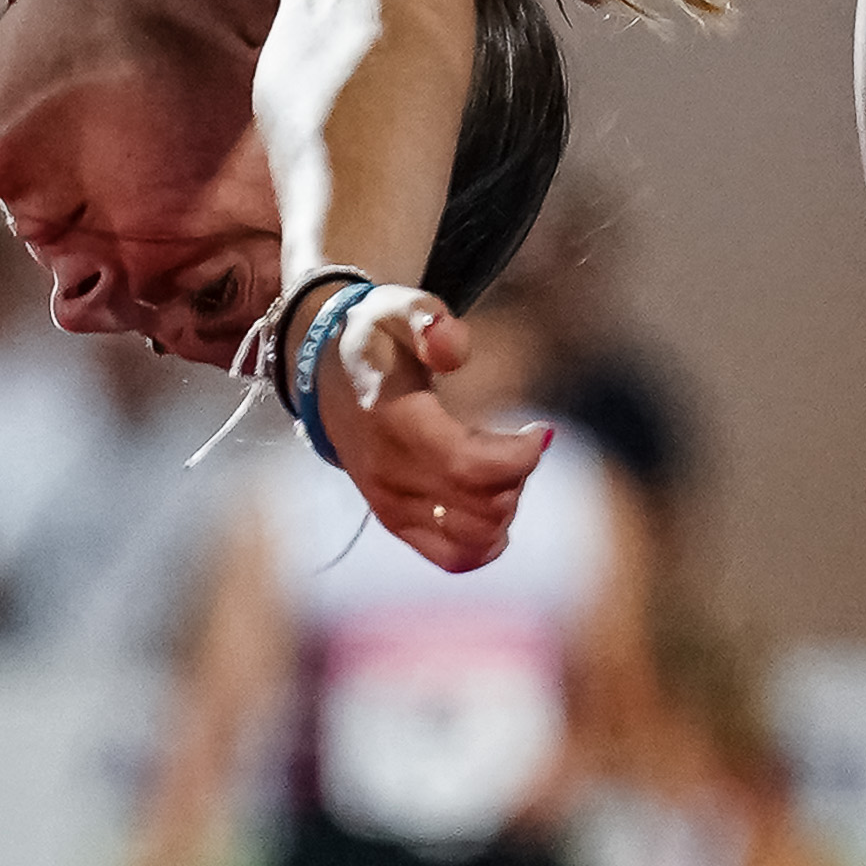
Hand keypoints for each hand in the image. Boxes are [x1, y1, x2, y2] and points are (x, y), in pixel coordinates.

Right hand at [310, 289, 549, 569]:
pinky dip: (486, 540)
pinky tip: (493, 501)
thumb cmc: (376, 338)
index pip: (469, 468)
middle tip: (514, 440)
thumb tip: (454, 350)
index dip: (519, 456)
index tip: (539, 428)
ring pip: (474, 540)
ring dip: (504, 507)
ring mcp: (391, 507)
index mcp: (396, 425)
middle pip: (482, 509)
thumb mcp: (398, 308)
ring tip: (499, 466)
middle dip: (517, 477)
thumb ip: (429, 319)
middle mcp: (391, 477)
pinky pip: (453, 557)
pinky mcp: (396, 523)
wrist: (326, 373)